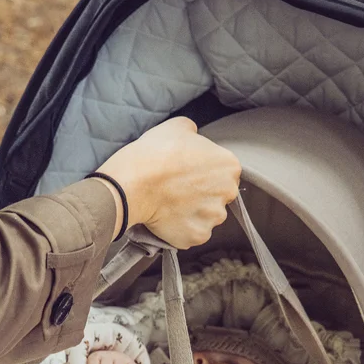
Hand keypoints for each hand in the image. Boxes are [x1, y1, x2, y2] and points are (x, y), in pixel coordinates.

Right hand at [95, 117, 241, 248]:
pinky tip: (167, 218)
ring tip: (171, 205)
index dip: (205, 173)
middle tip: (179, 190)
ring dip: (193, 213)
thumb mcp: (179, 127)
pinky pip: (193, 234)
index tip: (189, 175)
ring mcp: (213, 217)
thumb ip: (195, 135)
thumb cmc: (155, 153)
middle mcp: (228, 193)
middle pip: (219, 197)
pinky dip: (182, 229)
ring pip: (207, 217)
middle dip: (203, 195)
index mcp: (229, 165)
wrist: (134, 183)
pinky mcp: (198, 236)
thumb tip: (194, 139)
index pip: (224, 172)